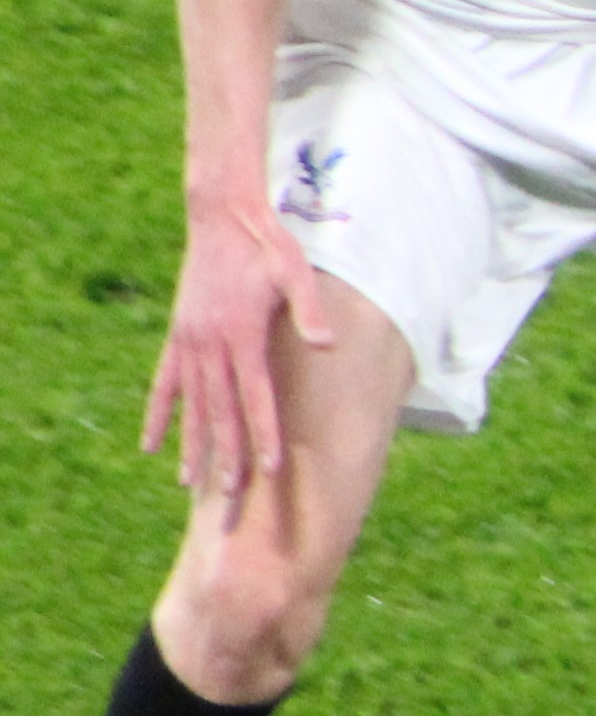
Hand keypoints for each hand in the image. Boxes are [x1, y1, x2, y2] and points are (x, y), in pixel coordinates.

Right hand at [143, 193, 333, 502]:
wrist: (222, 215)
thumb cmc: (267, 244)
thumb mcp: (296, 270)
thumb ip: (308, 308)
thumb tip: (325, 344)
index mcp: (241, 334)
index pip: (256, 397)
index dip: (263, 435)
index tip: (269, 470)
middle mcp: (209, 344)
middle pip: (221, 412)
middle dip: (227, 457)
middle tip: (230, 500)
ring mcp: (189, 342)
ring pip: (192, 406)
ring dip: (192, 445)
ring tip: (191, 486)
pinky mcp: (179, 336)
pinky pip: (165, 385)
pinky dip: (160, 416)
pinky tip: (151, 447)